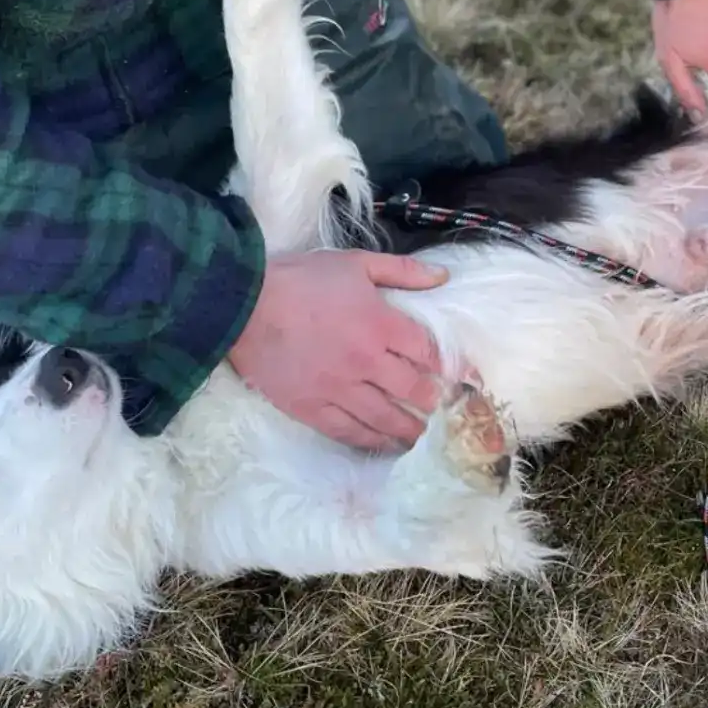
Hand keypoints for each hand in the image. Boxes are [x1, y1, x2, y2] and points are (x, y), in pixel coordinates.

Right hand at [228, 250, 447, 450]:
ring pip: (385, 417)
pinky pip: (349, 431)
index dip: (447, 365)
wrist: (245, 306)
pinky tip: (385, 444)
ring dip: (409, 428)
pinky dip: (372, 440)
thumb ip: (402, 271)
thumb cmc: (301, 279)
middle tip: (443, 408)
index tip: (462, 376)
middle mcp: (366, 362)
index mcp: (380, 324)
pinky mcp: (312, 408)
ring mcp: (339, 389)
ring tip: (423, 435)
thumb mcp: (355, 263)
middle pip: (412, 390)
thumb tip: (443, 277)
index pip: (427, 352)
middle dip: (432, 400)